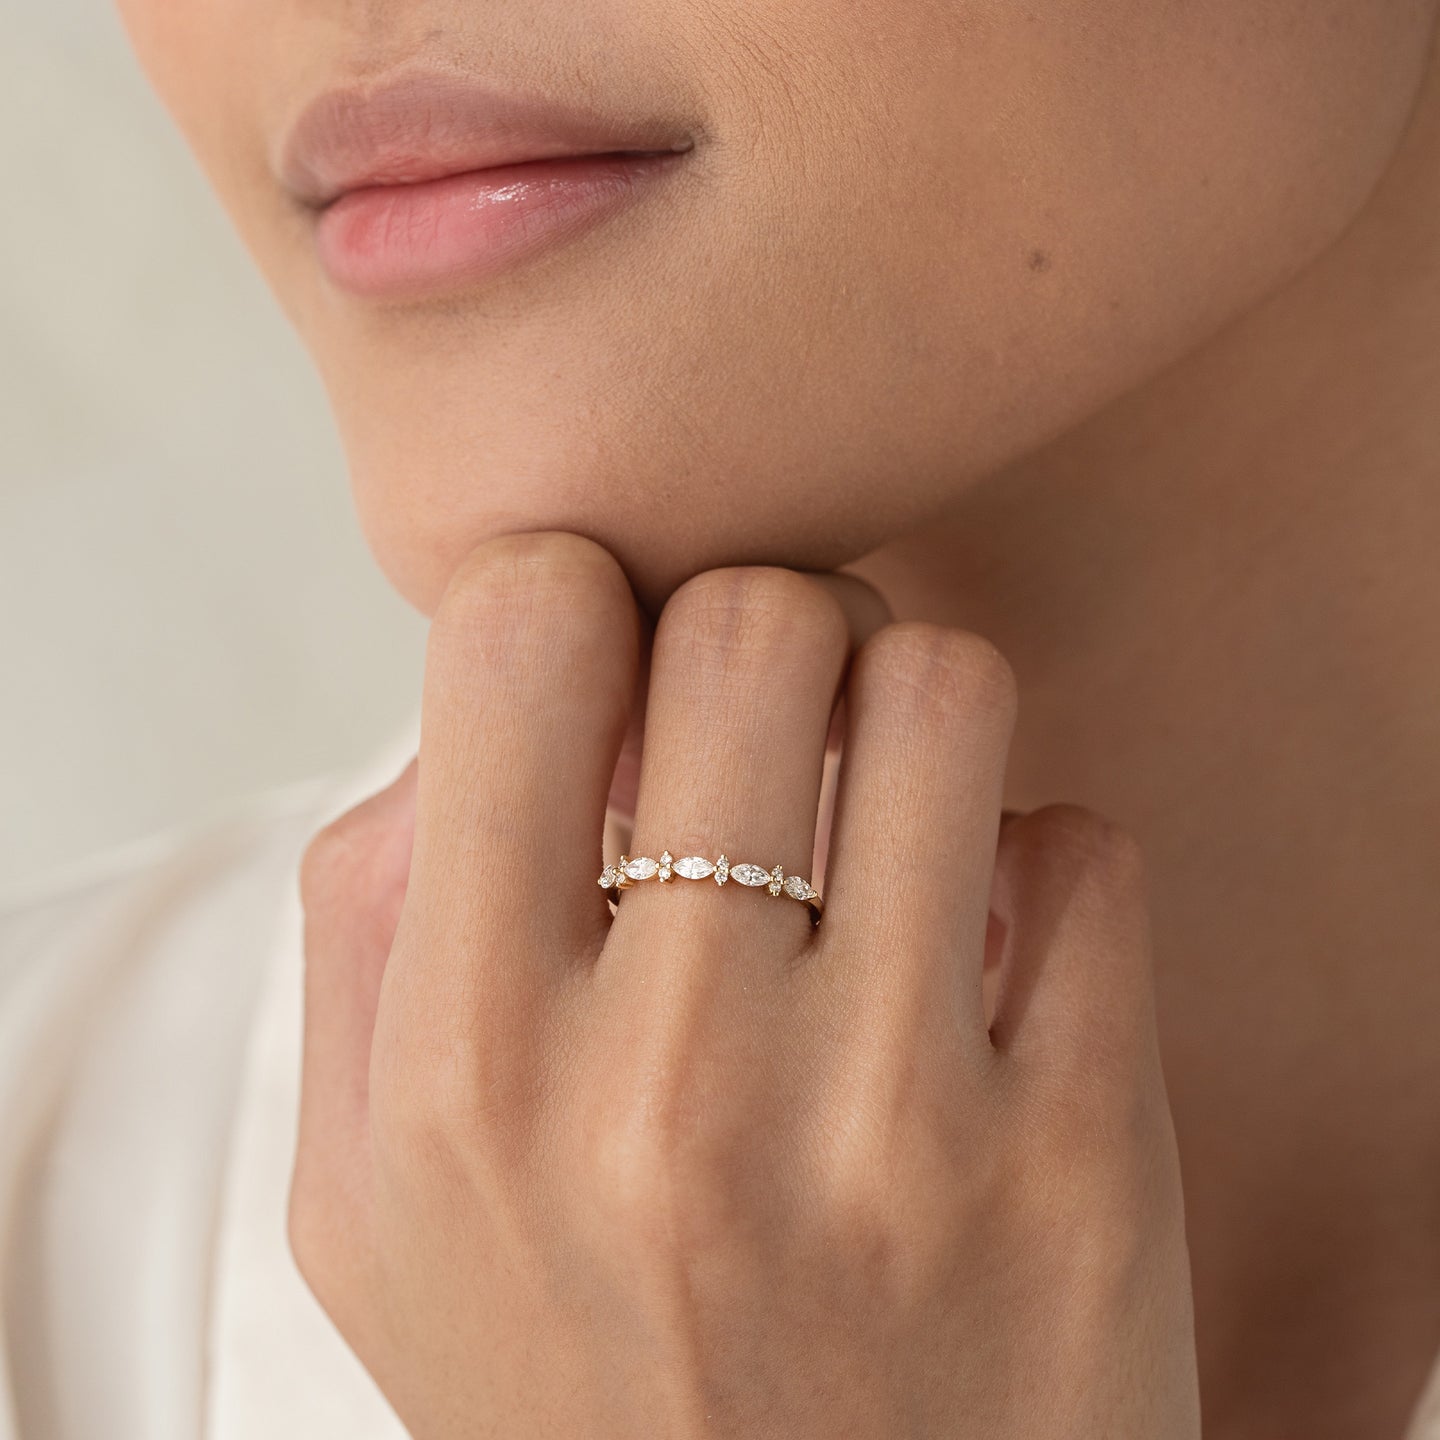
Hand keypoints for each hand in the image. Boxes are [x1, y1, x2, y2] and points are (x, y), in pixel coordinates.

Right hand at [290, 531, 1200, 1437]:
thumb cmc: (583, 1396)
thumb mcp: (373, 1205)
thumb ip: (371, 934)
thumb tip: (476, 718)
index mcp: (463, 1071)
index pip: (524, 630)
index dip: (579, 597)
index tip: (613, 663)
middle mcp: (665, 1086)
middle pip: (756, 622)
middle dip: (772, 627)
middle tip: (779, 710)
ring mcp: (888, 1125)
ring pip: (947, 687)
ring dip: (918, 710)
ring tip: (887, 803)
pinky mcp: (1074, 1164)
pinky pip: (1084, 852)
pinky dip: (1038, 868)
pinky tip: (986, 962)